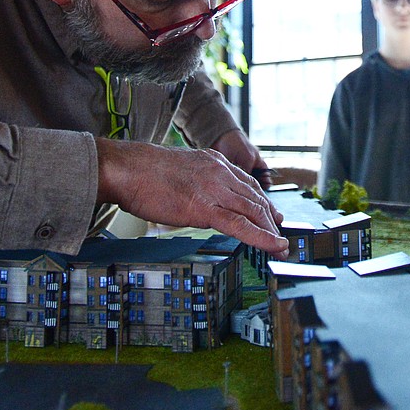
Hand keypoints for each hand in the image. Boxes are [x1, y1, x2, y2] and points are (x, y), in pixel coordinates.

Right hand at [96, 138, 287, 257]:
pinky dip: (261, 237)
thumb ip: (198, 181)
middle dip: (272, 219)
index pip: (249, 183)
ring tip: (281, 247)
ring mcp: (214, 189)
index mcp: (214, 162)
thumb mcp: (182, 170)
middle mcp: (220, 173)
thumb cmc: (145, 173)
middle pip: (256, 198)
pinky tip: (273, 246)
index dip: (264, 202)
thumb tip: (202, 199)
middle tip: (281, 234)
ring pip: (254, 211)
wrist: (128, 169)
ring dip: (272, 231)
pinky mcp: (205, 208)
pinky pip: (241, 225)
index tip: (273, 215)